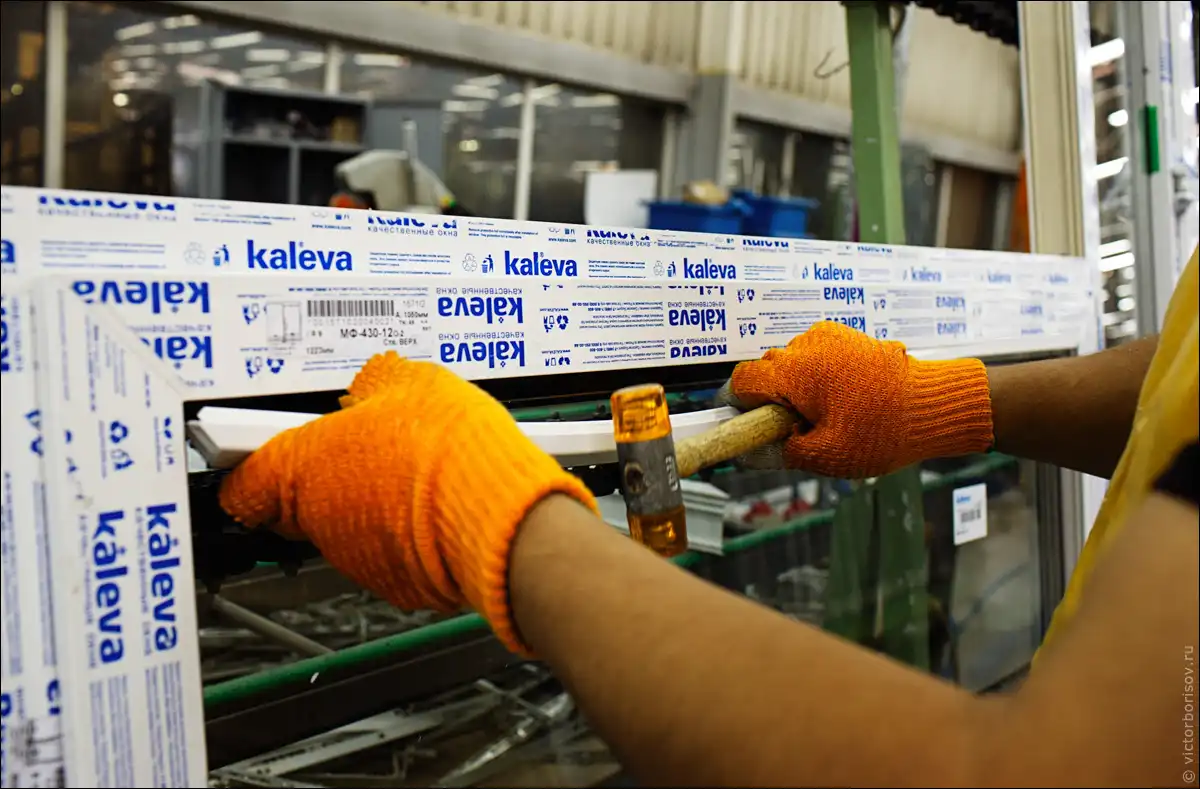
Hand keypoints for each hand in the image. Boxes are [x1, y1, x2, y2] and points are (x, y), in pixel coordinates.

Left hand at [218, 351, 597, 653]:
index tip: (254, 449)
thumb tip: (375, 387)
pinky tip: (439, 502)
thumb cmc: (451, 452)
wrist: (502, 516)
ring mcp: (356, 557)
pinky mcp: (397, 584)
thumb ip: (378, 387)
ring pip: (348, 524)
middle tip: (368, 445)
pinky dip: (405, 530)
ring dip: (373, 500)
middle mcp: (320, 520)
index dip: (250, 462)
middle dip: (329, 473)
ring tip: (420, 471)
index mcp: (304, 467)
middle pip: (300, 499)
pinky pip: (389, 549)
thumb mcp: (414, 383)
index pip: (244, 482)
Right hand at [723, 322, 992, 477]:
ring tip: (824, 416)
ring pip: (790, 363)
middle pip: (766, 371)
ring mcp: (828, 335)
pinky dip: (817, 375)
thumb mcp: (824, 455)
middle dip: (771, 400)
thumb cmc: (881, 432)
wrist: (934, 405)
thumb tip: (746, 453)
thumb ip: (777, 452)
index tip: (745, 426)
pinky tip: (841, 399)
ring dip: (795, 387)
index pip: (742, 381)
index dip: (737, 406)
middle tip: (794, 430)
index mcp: (795, 371)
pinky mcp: (846, 335)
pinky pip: (814, 355)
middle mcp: (806, 345)